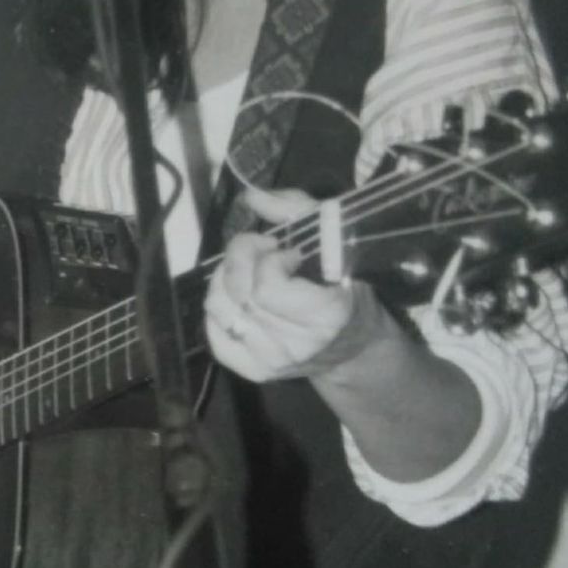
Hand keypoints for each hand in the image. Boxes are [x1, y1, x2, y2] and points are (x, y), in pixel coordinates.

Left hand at [204, 186, 382, 384]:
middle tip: (262, 252)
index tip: (286, 251)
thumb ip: (297, 211)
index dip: (267, 259)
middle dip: (241, 258)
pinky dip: (218, 308)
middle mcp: (298, 345)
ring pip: (219, 309)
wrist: (353, 346)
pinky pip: (214, 334)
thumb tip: (251, 196)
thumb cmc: (345, 286)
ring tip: (249, 271)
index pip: (267, 287)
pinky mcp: (254, 371)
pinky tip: (238, 296)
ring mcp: (273, 362)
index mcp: (327, 316)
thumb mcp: (334, 241)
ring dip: (225, 278)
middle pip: (239, 293)